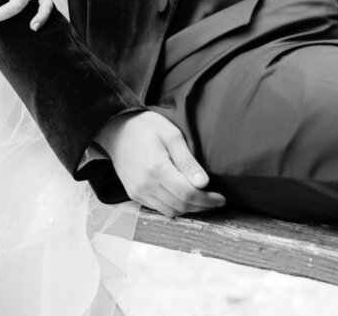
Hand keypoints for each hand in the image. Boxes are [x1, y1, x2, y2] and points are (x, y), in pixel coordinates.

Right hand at [95, 111, 225, 217]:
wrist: (115, 129)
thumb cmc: (145, 127)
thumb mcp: (171, 135)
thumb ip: (187, 161)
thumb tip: (204, 183)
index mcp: (157, 169)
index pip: (187, 194)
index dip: (207, 200)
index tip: (221, 198)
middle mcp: (145, 185)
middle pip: (181, 206)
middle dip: (202, 206)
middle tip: (216, 200)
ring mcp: (138, 192)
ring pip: (170, 211)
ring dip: (189, 209)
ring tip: (202, 199)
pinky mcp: (134, 194)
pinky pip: (158, 208)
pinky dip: (174, 207)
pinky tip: (183, 197)